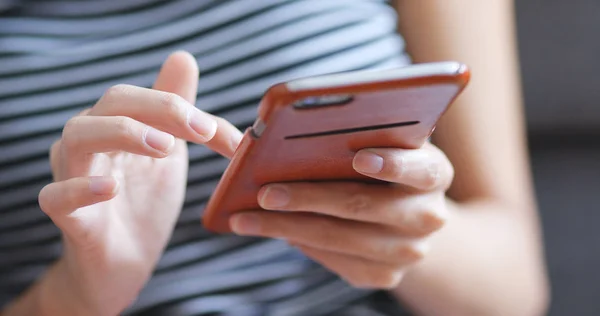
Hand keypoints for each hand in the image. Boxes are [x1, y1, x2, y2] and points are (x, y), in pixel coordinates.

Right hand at [36, 52, 241, 314]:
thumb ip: (177, 112)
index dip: (184, 108)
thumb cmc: (144, 204)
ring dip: (124, 134)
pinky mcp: (68, 218)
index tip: (226, 137)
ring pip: (78, 137)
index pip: (144, 98)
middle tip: (202, 130)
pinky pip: (57, 196)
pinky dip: (82, 188)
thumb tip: (183, 56)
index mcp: (115, 126)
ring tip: (164, 147)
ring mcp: (73, 178)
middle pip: (113, 104)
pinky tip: (112, 188)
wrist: (125, 264)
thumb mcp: (168, 153)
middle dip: (162, 109)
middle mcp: (89, 143)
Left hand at [229, 142, 452, 288]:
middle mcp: (429, 214)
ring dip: (289, 228)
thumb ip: (329, 128)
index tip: (359, 158)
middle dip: (309, 198)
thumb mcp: (373, 140)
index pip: (421, 167)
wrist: (407, 216)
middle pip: (364, 205)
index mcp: (434, 171)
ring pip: (342, 239)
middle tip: (265, 193)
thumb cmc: (378, 166)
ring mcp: (410, 251)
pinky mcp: (386, 276)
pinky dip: (302, 244)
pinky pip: (338, 262)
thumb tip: (239, 130)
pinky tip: (275, 230)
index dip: (392, 164)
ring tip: (247, 218)